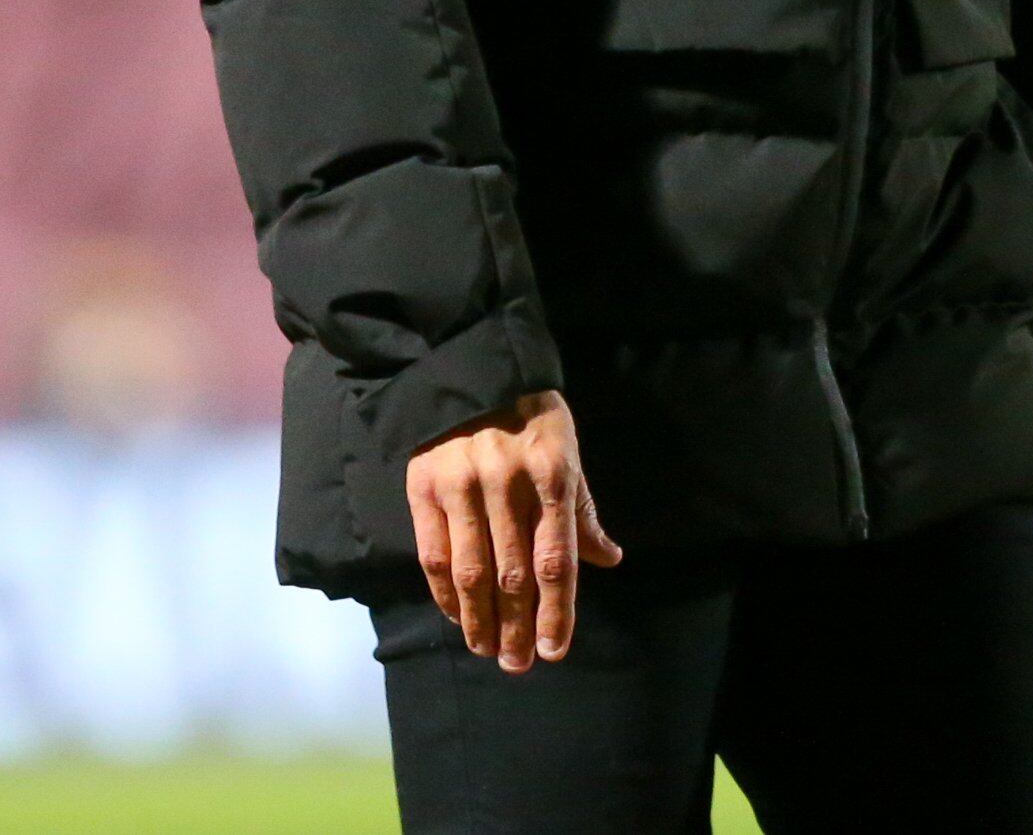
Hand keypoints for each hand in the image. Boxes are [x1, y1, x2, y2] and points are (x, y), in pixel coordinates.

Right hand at [406, 389, 621, 670]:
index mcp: (552, 474)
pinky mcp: (424, 487)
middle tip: (517, 665)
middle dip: (516, 628)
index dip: (556, 611)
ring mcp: (461, 486)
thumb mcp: (567, 450)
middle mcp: (506, 483)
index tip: (554, 650)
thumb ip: (582, 510)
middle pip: (512, 575)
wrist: (469, 367)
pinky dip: (445, 593)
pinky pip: (434, 555)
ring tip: (486, 650)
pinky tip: (456, 616)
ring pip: (471, 573)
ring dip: (479, 621)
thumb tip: (608, 559)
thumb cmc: (530, 413)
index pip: (555, 559)